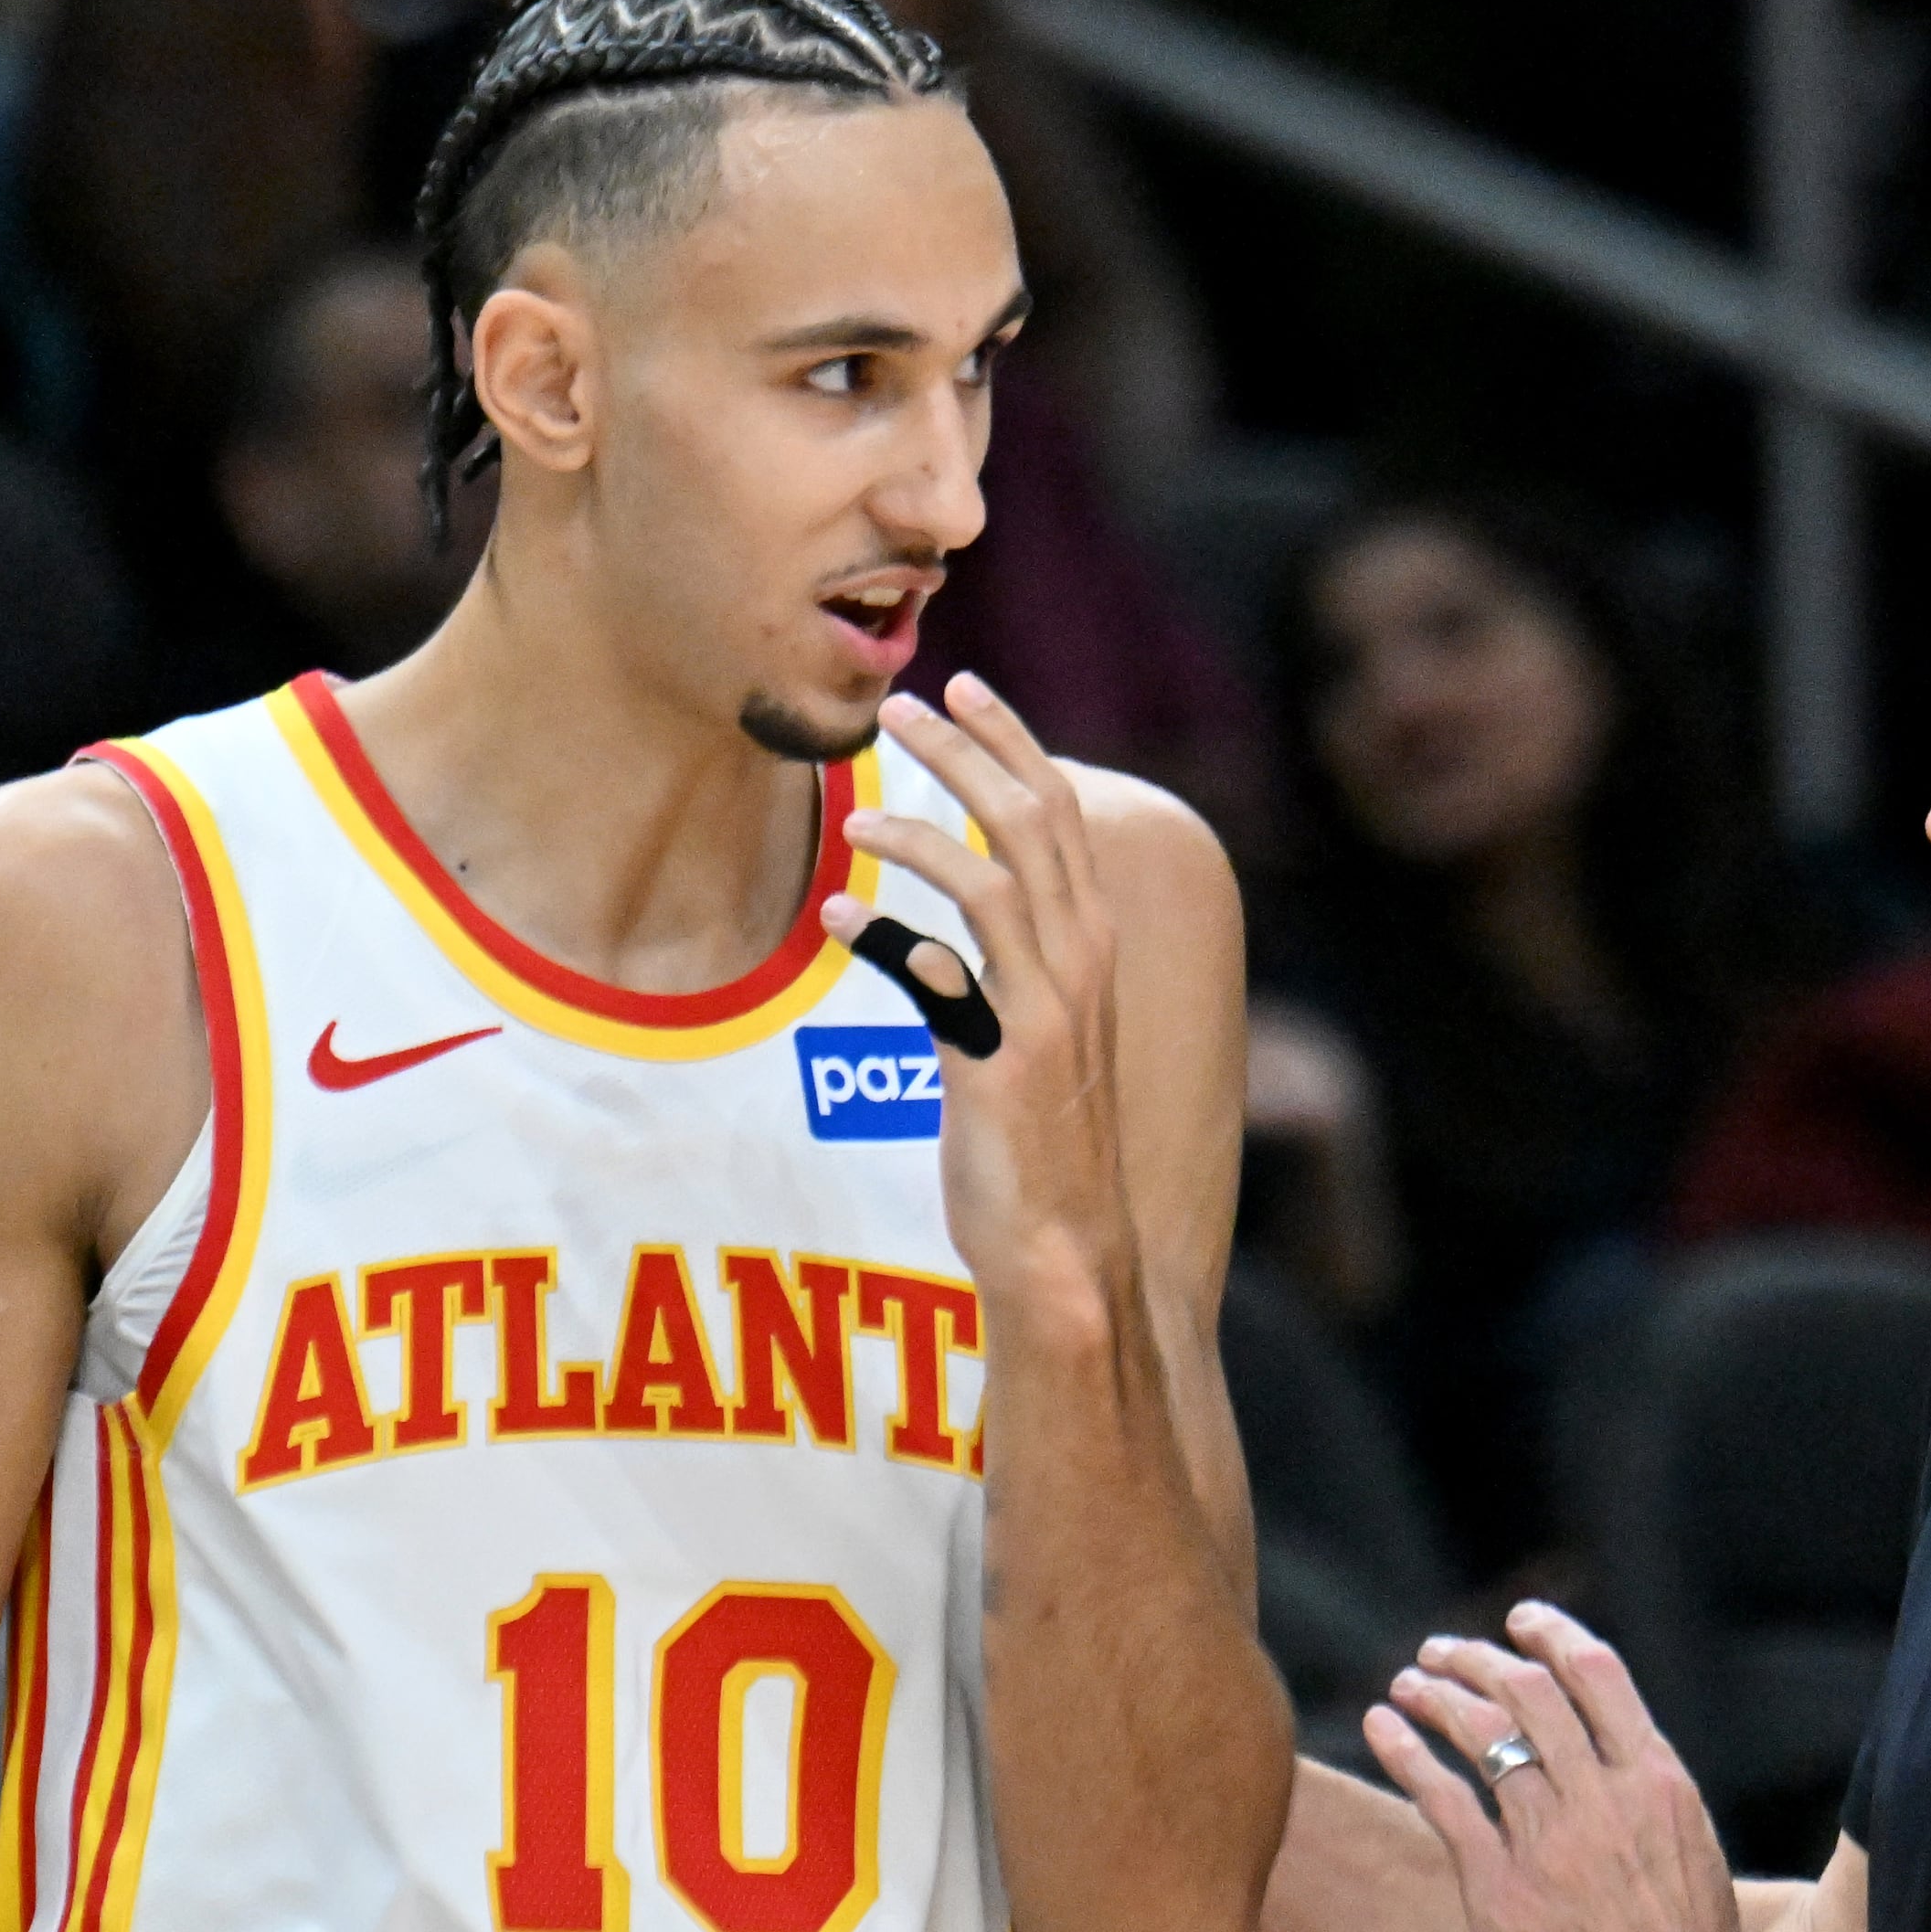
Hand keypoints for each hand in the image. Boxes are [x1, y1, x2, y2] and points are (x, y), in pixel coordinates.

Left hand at [821, 675, 1127, 1298]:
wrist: (1064, 1243)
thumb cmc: (1045, 1140)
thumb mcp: (1043, 1030)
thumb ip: (1019, 963)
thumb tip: (971, 910)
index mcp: (1094, 944)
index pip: (1062, 814)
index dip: (1014, 741)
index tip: (964, 688)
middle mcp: (1080, 965)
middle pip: (1031, 823)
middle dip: (965, 751)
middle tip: (900, 706)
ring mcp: (1044, 1011)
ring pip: (991, 880)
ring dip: (921, 830)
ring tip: (856, 804)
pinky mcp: (998, 1060)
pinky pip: (936, 976)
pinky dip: (884, 937)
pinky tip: (836, 917)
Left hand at [1364, 1602, 1753, 1931]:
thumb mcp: (1689, 1848)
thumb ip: (1643, 1786)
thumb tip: (1603, 1733)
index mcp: (1658, 1782)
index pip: (1598, 1673)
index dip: (1552, 1633)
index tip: (1520, 1621)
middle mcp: (1602, 1801)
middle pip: (1528, 1692)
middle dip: (1477, 1659)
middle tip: (1444, 1652)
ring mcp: (1549, 1844)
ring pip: (1481, 1734)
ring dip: (1435, 1695)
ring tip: (1409, 1683)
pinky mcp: (1500, 1891)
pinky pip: (1442, 1799)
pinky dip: (1404, 1751)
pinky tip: (1381, 1728)